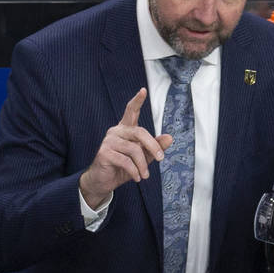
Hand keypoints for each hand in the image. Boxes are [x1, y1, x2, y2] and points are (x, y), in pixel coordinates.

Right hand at [79, 88, 171, 208]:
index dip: (137, 101)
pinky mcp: (104, 153)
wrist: (103, 182)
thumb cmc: (123, 168)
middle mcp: (116, 131)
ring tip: (145, 176)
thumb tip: (170, 138)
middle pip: (139, 132)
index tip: (143, 90)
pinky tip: (137, 178)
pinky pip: (125, 161)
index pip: (130, 111)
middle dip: (153, 146)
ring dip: (143, 165)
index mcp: (125, 129)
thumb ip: (155, 147)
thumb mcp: (143, 158)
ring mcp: (108, 141)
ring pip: (134, 149)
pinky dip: (134, 171)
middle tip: (161, 159)